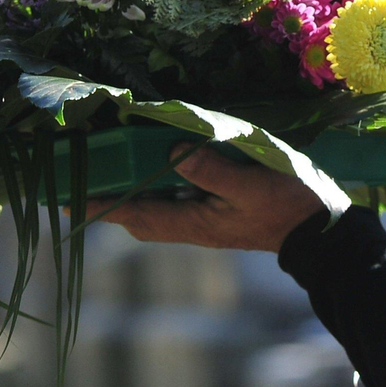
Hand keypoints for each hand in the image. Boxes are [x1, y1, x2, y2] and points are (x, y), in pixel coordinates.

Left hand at [87, 144, 325, 252]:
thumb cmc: (286, 206)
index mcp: (194, 223)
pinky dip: (158, 191)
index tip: (66, 199)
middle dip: (109, 203)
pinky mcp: (217, 217)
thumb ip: (211, 170)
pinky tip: (160, 170)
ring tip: (111, 174)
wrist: (319, 233)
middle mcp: (193, 227)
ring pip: (156, 213)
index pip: (135, 214)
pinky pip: (176, 206)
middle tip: (83, 181)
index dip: (100, 205)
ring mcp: (205, 224)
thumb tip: (173, 153)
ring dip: (132, 197)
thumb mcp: (250, 184)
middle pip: (139, 218)